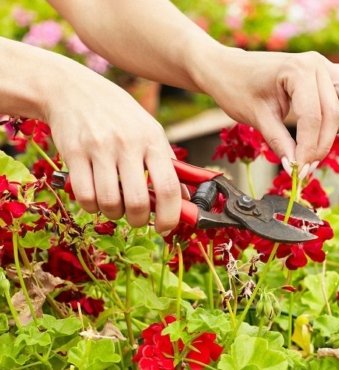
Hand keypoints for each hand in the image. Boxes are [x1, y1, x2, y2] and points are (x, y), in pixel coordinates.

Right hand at [46, 60, 180, 231]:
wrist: (73, 90)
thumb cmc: (118, 115)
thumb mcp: (149, 130)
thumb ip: (167, 163)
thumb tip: (184, 198)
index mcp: (152, 139)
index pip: (169, 187)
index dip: (170, 216)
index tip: (165, 228)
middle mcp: (128, 144)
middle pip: (138, 202)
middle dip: (139, 220)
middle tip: (136, 218)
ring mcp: (99, 148)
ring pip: (109, 203)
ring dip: (114, 214)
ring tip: (115, 205)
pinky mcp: (73, 153)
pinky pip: (85, 196)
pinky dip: (92, 207)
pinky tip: (95, 198)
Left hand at [197, 48, 338, 176]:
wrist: (228, 69)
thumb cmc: (237, 88)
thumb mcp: (257, 118)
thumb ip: (279, 142)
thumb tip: (295, 167)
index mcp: (298, 70)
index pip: (313, 118)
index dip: (308, 150)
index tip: (299, 172)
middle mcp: (317, 63)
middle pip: (335, 113)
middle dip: (321, 145)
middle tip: (304, 167)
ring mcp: (324, 65)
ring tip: (315, 142)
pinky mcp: (325, 71)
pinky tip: (327, 121)